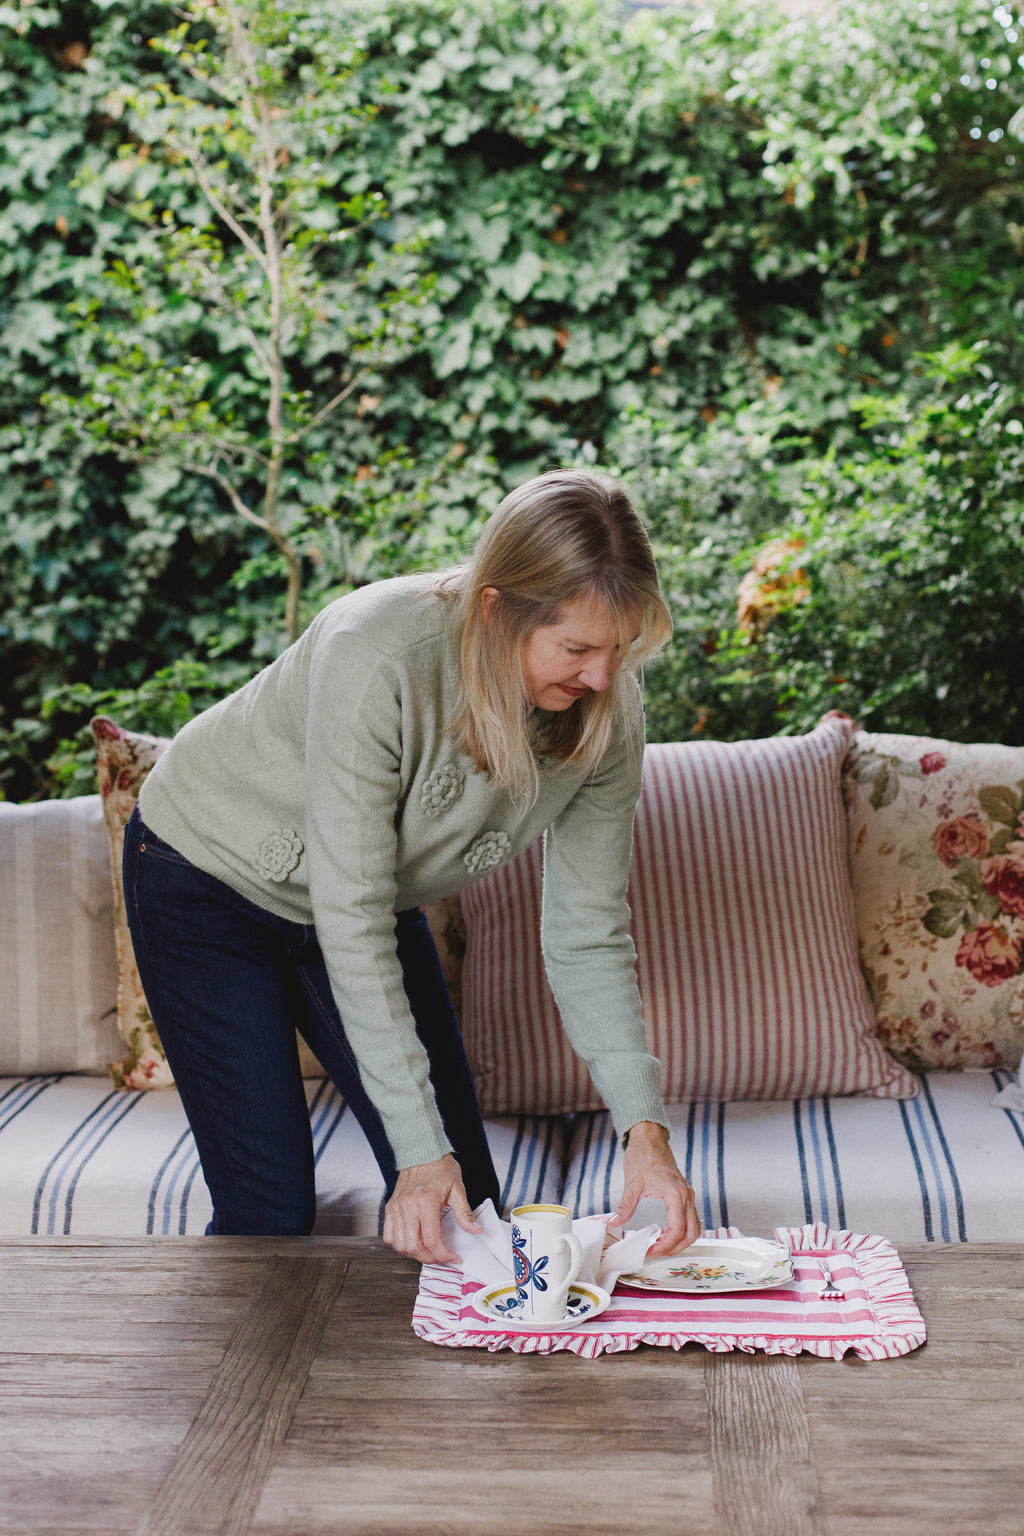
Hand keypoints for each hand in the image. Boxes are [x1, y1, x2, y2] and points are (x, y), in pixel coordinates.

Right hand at [382, 1153, 482, 1263]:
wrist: (421, 1151)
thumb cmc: (439, 1168)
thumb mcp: (457, 1188)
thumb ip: (464, 1213)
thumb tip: (476, 1230)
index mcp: (426, 1202)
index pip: (431, 1239)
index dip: (443, 1254)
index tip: (453, 1257)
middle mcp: (408, 1206)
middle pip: (414, 1246)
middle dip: (430, 1258)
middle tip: (442, 1257)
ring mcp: (396, 1208)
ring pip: (400, 1244)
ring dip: (414, 1253)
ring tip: (428, 1251)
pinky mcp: (390, 1208)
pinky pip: (388, 1236)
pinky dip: (399, 1244)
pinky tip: (412, 1242)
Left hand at [609, 1121, 700, 1255]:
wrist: (650, 1138)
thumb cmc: (644, 1155)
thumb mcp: (632, 1184)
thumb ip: (625, 1206)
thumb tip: (614, 1223)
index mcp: (675, 1194)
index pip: (677, 1229)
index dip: (665, 1245)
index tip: (652, 1250)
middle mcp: (686, 1195)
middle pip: (691, 1233)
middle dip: (676, 1248)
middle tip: (657, 1253)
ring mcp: (688, 1194)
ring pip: (695, 1227)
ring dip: (682, 1241)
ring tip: (663, 1247)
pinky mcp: (685, 1194)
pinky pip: (692, 1218)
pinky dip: (684, 1231)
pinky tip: (668, 1234)